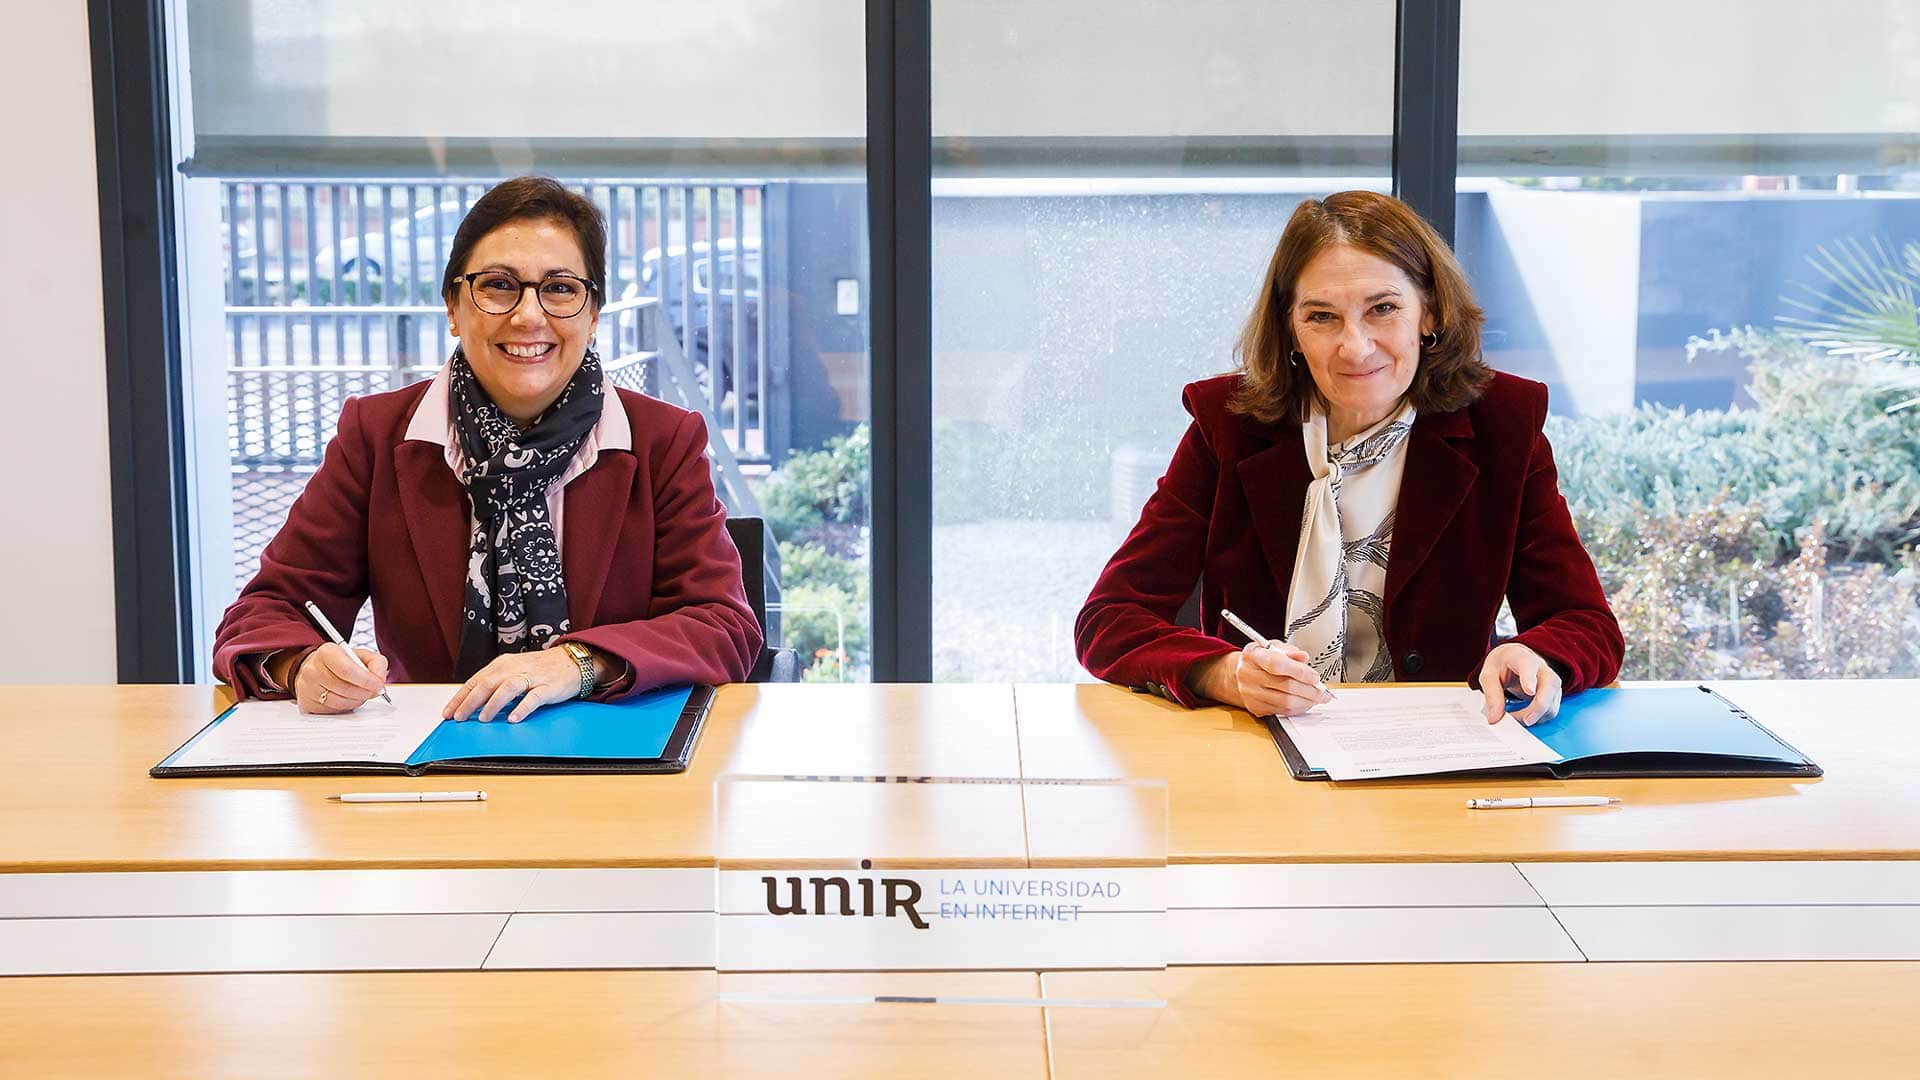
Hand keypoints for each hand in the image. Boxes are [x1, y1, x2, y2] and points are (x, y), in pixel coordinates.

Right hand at [293, 643, 389, 714]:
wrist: (315, 669)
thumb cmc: (340, 662)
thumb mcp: (360, 655)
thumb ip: (376, 663)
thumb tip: (380, 679)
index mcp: (326, 653)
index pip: (347, 670)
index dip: (367, 680)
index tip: (378, 685)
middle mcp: (313, 670)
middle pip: (346, 689)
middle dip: (366, 692)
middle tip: (374, 691)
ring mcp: (307, 689)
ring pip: (341, 703)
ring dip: (358, 700)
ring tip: (361, 693)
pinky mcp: (308, 704)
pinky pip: (334, 711)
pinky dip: (347, 707)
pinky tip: (348, 698)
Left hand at [442, 646, 588, 723]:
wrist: (572, 661)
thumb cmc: (540, 669)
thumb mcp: (513, 670)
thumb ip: (495, 683)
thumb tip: (473, 703)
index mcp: (502, 664)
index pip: (476, 681)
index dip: (460, 697)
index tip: (449, 713)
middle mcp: (514, 668)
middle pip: (488, 683)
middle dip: (471, 702)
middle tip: (460, 718)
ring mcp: (532, 677)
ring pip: (508, 688)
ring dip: (493, 704)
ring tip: (483, 718)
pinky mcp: (548, 687)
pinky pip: (534, 697)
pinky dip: (522, 707)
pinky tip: (514, 718)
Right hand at [1191, 642, 1333, 716]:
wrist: (1240, 674)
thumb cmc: (1260, 659)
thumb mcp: (1273, 647)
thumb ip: (1290, 651)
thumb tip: (1303, 657)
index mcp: (1253, 655)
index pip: (1277, 664)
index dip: (1299, 672)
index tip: (1315, 677)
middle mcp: (1248, 675)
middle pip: (1285, 686)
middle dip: (1309, 690)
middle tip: (1323, 691)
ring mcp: (1250, 694)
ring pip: (1285, 702)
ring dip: (1306, 701)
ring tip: (1317, 697)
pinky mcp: (1255, 707)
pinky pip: (1282, 711)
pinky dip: (1297, 708)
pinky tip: (1305, 702)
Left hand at [1477, 642, 1562, 725]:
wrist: (1512, 660)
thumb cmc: (1501, 665)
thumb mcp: (1489, 676)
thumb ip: (1492, 695)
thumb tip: (1494, 719)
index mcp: (1521, 658)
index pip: (1528, 665)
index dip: (1529, 679)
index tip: (1529, 691)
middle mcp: (1541, 667)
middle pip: (1550, 685)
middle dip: (1540, 706)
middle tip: (1526, 721)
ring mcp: (1550, 680)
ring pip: (1553, 700)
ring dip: (1537, 715)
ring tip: (1516, 719)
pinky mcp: (1553, 693)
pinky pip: (1552, 709)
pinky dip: (1539, 718)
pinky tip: (1525, 717)